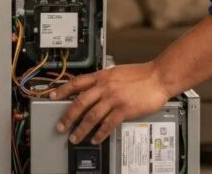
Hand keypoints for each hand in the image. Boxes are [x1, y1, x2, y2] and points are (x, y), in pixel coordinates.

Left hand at [49, 62, 170, 144]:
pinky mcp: (124, 109)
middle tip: (60, 126)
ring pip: (91, 116)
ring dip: (81, 128)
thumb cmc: (142, 74)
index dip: (62, 90)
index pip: (77, 82)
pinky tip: (95, 138)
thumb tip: (93, 89)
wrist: (159, 77)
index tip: (52, 96)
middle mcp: (105, 86)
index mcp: (102, 76)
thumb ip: (105, 80)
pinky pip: (107, 124)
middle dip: (68, 116)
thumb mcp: (118, 72)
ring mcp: (114, 98)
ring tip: (75, 137)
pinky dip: (99, 133)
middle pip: (80, 102)